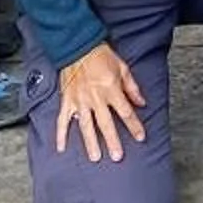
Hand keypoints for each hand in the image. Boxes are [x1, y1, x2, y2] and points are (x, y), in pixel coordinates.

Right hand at [54, 42, 147, 160]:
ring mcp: (80, 101)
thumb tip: (141, 102)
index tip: (140, 137)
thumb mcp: (122, 67)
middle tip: (117, 156)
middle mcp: (95, 98)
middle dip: (113, 141)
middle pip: (106, 124)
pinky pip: (63, 120)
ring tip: (95, 157)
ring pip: (86, 126)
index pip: (125, 112)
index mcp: (111, 89)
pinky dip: (61, 134)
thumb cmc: (100, 54)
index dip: (134, 125)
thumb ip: (132, 87)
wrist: (77, 45)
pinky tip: (61, 147)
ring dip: (90, 143)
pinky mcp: (67, 100)